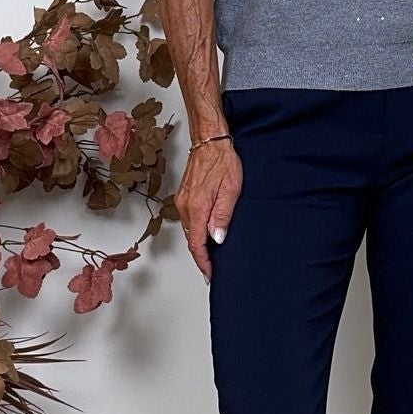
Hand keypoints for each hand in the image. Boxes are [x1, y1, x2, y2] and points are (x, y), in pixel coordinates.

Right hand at [175, 136, 242, 281]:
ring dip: (199, 244)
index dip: (203, 262)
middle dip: (201, 256)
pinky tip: (205, 233)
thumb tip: (217, 238)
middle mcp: (185, 206)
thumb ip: (223, 216)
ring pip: (189, 230)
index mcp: (196, 207)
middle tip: (213, 268)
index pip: (197, 244)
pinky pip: (188, 220)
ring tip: (211, 255)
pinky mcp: (182, 196)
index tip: (210, 273)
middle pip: (191, 239)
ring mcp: (182, 201)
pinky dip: (196, 231)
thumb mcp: (231, 189)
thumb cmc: (222, 160)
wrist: (209, 140)